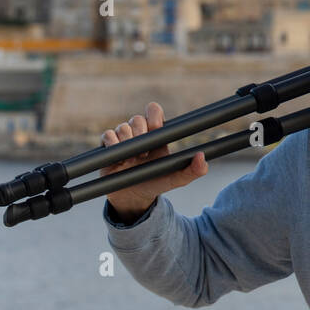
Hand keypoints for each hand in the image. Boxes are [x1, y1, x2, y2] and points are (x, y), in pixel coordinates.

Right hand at [100, 101, 207, 222]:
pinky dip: (112, 144)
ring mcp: (123, 139)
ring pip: (122, 126)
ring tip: (132, 159)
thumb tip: (202, 157)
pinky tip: (119, 158)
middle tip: (143, 152)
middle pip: (137, 118)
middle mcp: (139, 133)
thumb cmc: (156, 183)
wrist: (133, 197)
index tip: (155, 126)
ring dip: (126, 141)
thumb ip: (193, 171)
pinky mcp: (108, 147)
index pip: (154, 112)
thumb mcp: (177, 179)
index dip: (154, 114)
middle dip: (140, 132)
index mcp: (156, 135)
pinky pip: (107, 135)